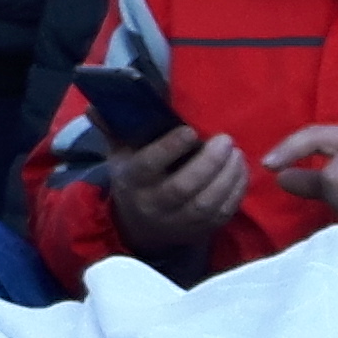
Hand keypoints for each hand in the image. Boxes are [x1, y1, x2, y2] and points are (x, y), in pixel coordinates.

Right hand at [105, 125, 248, 255]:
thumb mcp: (119, 154)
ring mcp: (178, 222)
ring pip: (206, 203)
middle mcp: (153, 204)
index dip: (170, 148)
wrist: (138, 227)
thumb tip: (97, 106)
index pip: (149, 165)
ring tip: (237, 153)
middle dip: (209, 163)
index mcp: (132, 180)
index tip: (191, 131)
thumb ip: (114, 127)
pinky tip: (241, 171)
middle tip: (226, 140)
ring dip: (227, 177)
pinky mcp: (200, 231)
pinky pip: (222, 214)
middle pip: (183, 187)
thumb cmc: (134, 179)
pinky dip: (236, 192)